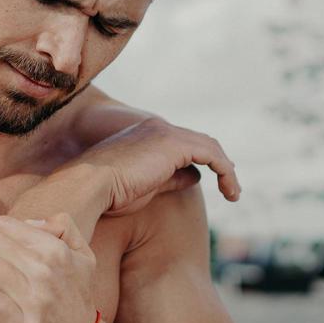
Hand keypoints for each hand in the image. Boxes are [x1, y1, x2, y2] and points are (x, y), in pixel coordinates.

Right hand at [61, 116, 241, 217]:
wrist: (90, 185)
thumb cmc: (108, 194)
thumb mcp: (146, 187)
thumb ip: (171, 179)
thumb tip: (195, 177)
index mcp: (146, 135)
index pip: (183, 143)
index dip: (202, 159)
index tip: (214, 179)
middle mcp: (158, 128)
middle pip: (200, 142)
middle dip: (219, 162)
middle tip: (231, 184)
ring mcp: (166, 133)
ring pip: (210, 147)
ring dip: (226, 171)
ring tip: (233, 193)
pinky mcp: (175, 144)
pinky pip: (212, 155)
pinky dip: (225, 172)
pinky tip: (229, 191)